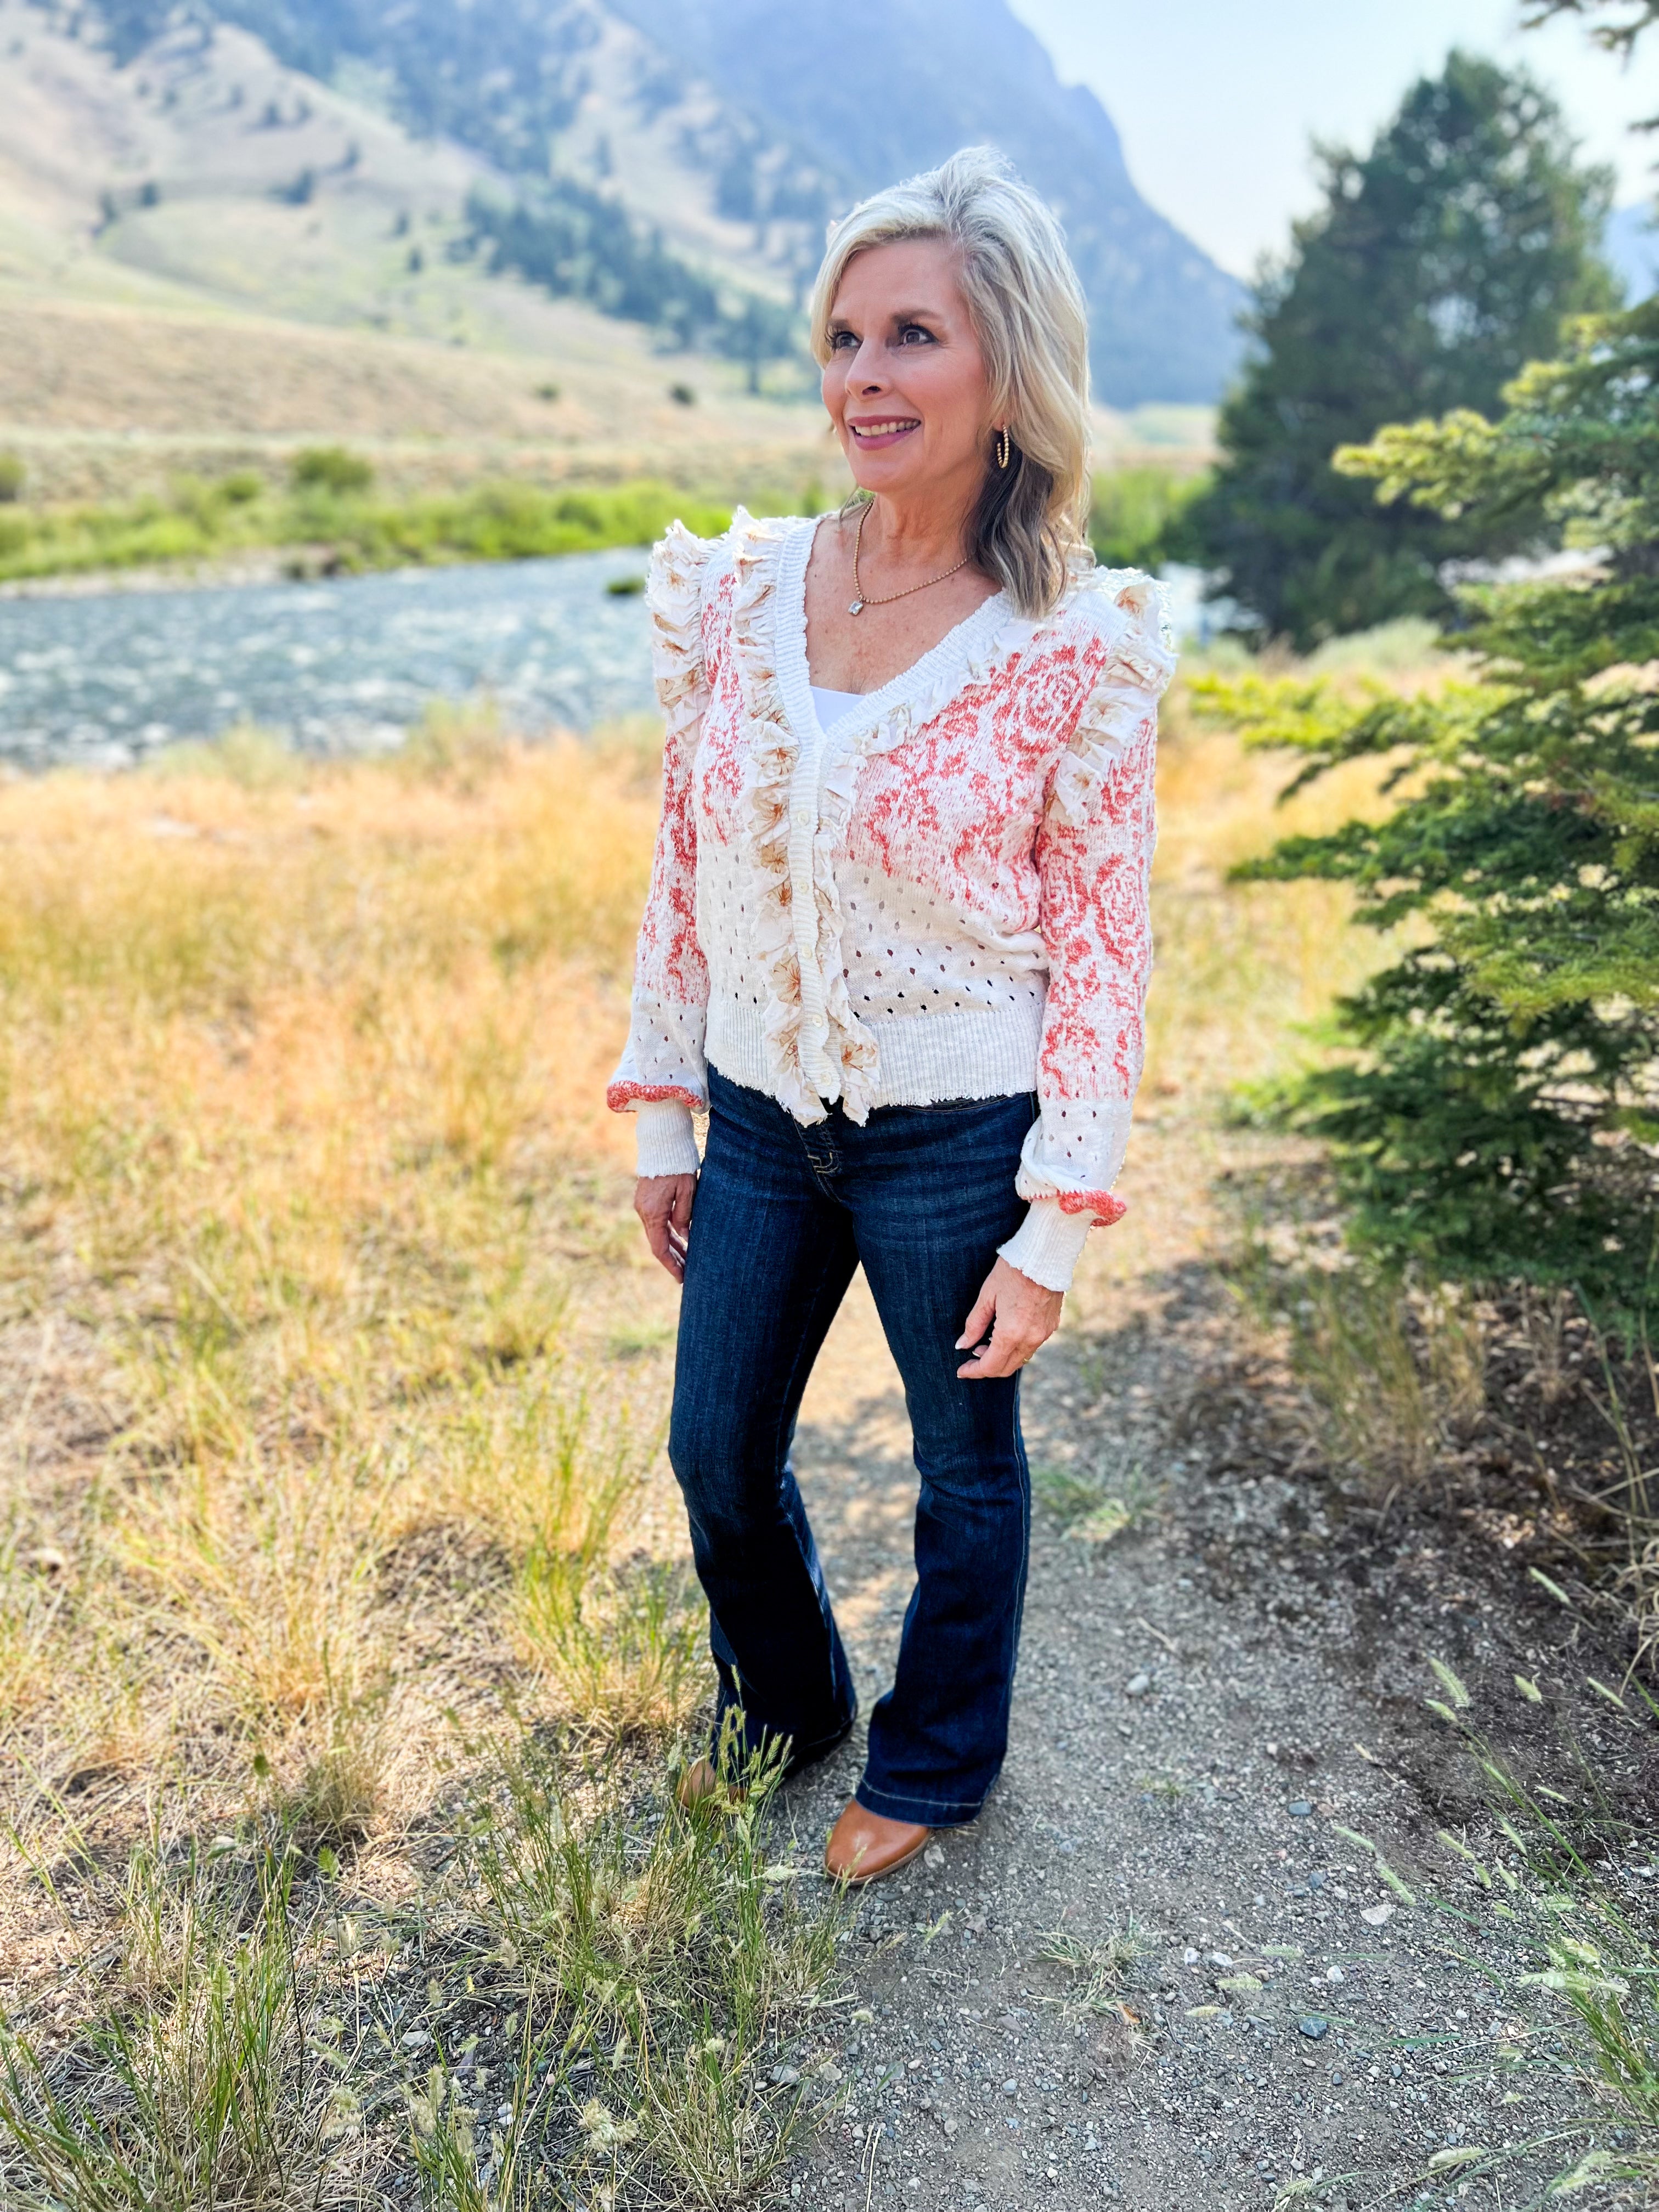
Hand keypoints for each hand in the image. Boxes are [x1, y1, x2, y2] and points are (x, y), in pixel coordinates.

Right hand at [635, 1173, 696, 1281]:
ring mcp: (643, 1206)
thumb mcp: (687, 1191)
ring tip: (686, 1260)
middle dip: (673, 1259)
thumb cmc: (678, 1165)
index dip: (671, 1265)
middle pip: (657, 1244)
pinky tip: (679, 1241)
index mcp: (653, 1213)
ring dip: (671, 1247)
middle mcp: (644, 1212)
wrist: (661, 1143)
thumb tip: (684, 1237)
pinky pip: (656, 1223)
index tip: (682, 1277)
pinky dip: (667, 1234)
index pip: (660, 1248)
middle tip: (687, 1273)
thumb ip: (684, 1216)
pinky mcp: (646, 1200)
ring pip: (657, 1234)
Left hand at [955, 1256, 1062, 1379]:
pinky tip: (1005, 1332)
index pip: (990, 1366)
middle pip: (1006, 1368)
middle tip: (972, 1354)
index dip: (973, 1371)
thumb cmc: (1012, 1271)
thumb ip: (974, 1324)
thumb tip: (962, 1345)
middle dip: (987, 1367)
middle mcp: (1030, 1339)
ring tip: (986, 1341)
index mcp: (1011, 1333)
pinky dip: (1016, 1347)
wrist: (1045, 1255)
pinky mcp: (1052, 1326)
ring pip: (1020, 1359)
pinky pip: (1032, 1346)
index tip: (961, 1371)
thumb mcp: (987, 1296)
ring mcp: (1043, 1334)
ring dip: (1002, 1357)